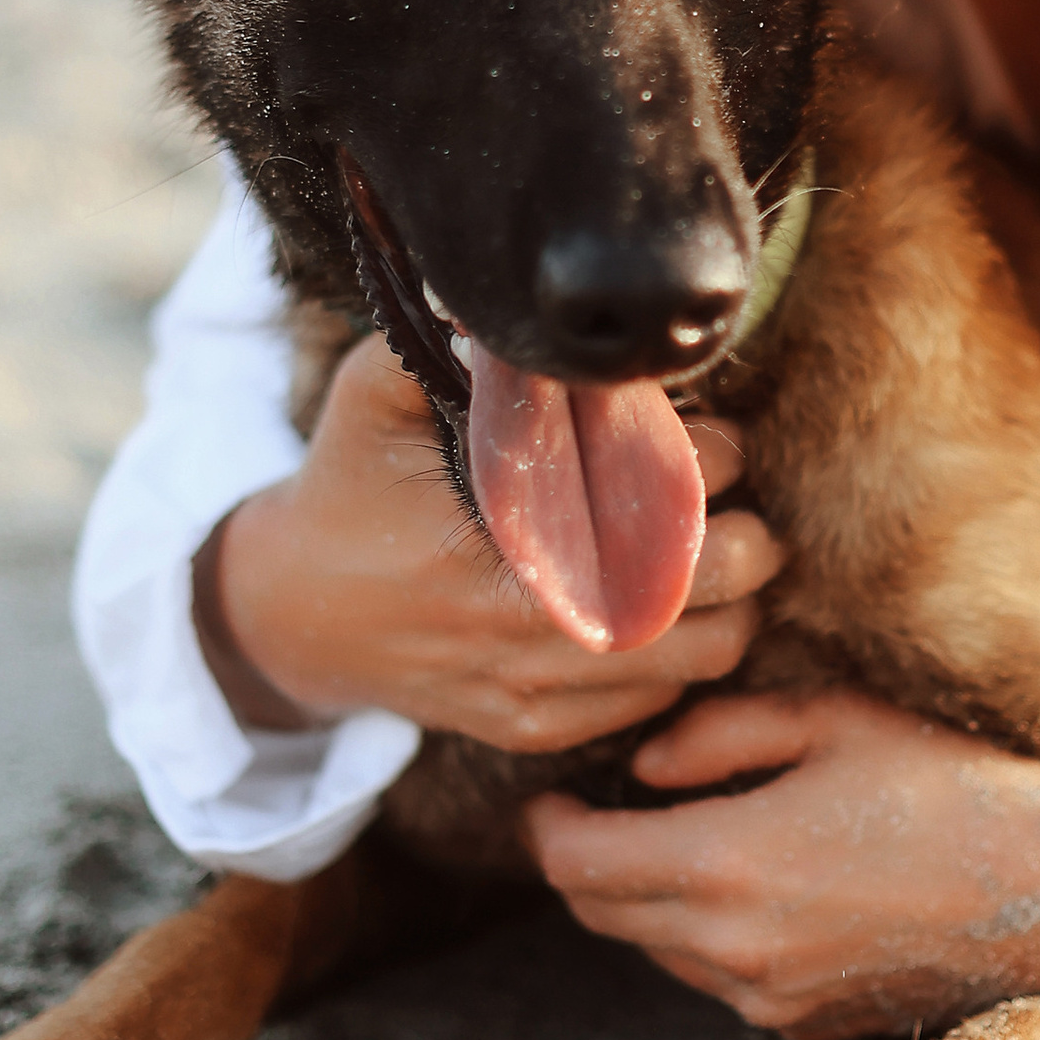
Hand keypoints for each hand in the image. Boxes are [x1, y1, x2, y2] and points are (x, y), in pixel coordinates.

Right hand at [199, 334, 780, 750]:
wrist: (293, 615)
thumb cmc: (348, 486)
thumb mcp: (374, 394)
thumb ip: (448, 342)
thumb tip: (517, 310)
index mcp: (496, 540)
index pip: (669, 494)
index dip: (710, 452)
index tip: (700, 429)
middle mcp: (526, 630)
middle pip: (723, 584)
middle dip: (746, 527)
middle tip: (718, 494)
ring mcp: (538, 692)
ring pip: (712, 652)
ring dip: (729, 596)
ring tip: (700, 546)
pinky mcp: (541, 729)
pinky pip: (665, 697)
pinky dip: (682, 648)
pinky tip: (651, 597)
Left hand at [523, 689, 1039, 1038]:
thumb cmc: (942, 782)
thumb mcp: (827, 719)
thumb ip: (717, 736)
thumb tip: (643, 770)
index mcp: (726, 864)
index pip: (578, 863)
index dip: (548, 827)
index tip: (551, 796)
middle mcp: (731, 947)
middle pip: (601, 914)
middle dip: (583, 862)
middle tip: (596, 810)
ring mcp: (766, 996)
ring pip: (655, 947)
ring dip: (645, 899)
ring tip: (683, 836)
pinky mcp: (800, 1021)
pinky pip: (714, 976)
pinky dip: (703, 931)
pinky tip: (754, 880)